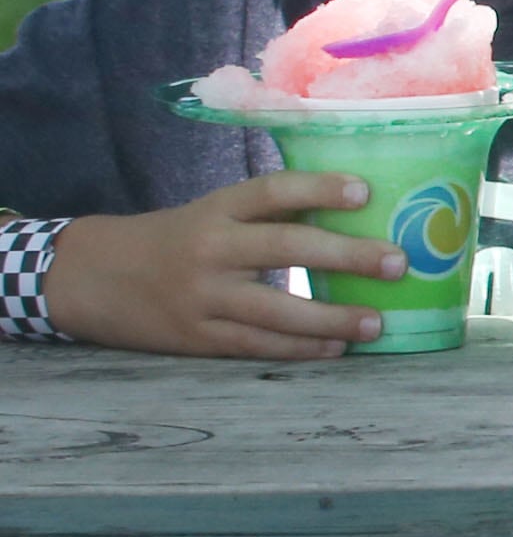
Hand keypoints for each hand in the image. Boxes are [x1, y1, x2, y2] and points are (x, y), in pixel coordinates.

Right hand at [42, 175, 404, 357]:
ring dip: (331, 318)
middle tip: (397, 262)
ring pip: (274, 309)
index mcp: (217, 209)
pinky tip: (337, 349)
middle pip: (284, 248)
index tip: (365, 191)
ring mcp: (202, 296)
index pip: (272, 191)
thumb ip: (270, 213)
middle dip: (345, 255)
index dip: (318, 188)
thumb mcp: (212, 213)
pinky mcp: (196, 337)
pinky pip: (256, 344)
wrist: (92, 277)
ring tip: (378, 322)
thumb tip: (360, 209)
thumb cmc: (176, 240)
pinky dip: (299, 348)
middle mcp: (210, 248)